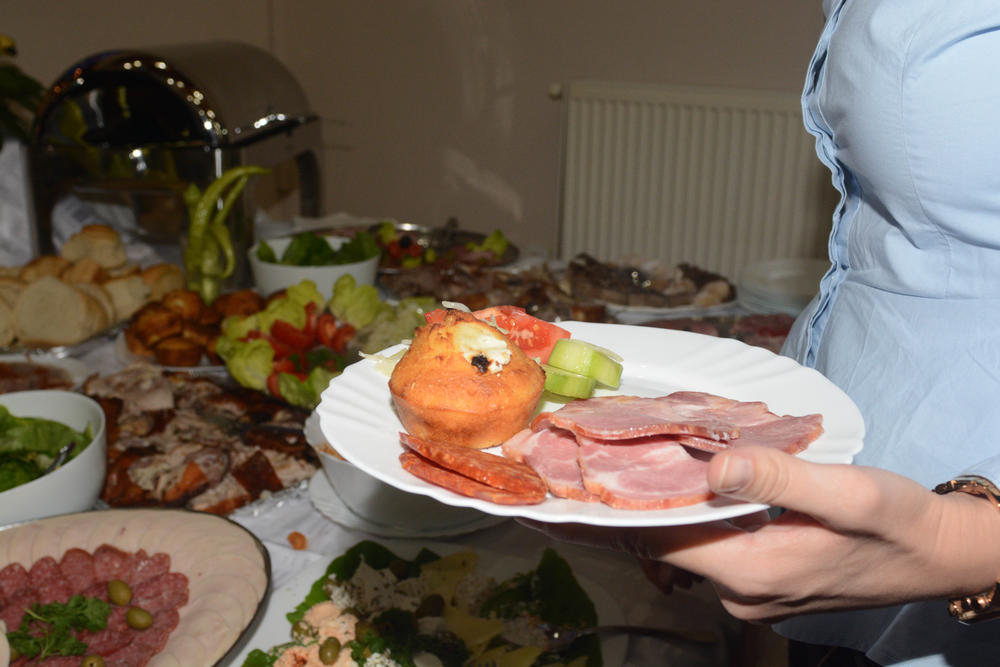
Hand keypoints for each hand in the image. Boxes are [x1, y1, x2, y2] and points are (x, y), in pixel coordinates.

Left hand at [519, 445, 999, 621]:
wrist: (939, 557)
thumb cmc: (900, 524)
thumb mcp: (849, 492)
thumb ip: (779, 478)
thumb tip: (712, 466)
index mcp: (752, 571)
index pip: (656, 538)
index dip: (606, 509)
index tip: (559, 486)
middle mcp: (739, 590)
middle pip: (661, 539)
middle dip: (620, 499)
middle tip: (575, 460)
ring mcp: (748, 589)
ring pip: (681, 540)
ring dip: (652, 502)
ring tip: (615, 455)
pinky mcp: (759, 579)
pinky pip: (705, 543)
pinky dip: (684, 511)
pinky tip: (676, 477)